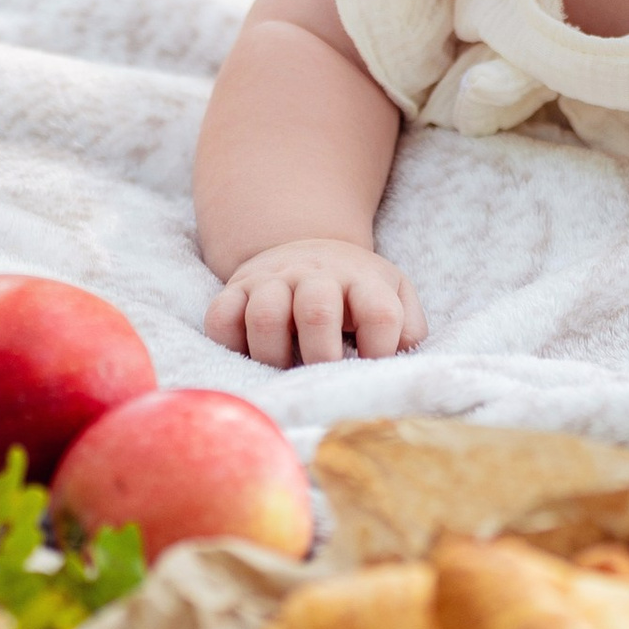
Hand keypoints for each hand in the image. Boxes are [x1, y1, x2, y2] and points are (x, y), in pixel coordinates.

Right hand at [206, 240, 427, 366]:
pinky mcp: (236, 289)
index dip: (379, 350)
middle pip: (317, 312)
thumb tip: (401, 362)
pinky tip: (249, 354)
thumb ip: (408, 329)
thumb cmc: (355, 292)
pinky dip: (230, 343)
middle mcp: (315, 275)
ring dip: (274, 355)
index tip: (372, 368)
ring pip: (264, 315)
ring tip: (285, 368)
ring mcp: (272, 280)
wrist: (308, 251)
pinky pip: (220, 317)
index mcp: (362, 280)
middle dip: (321, 356)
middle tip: (322, 376)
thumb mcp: (393, 296)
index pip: (380, 314)